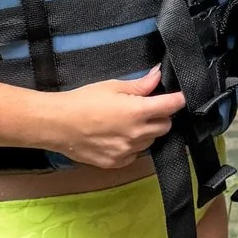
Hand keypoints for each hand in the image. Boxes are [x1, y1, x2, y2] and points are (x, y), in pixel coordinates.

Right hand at [48, 68, 187, 168]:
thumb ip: (140, 85)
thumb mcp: (112, 86)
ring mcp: (128, 151)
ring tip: (127, 122)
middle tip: (146, 108)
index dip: (178, 99)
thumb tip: (159, 75)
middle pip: (165, 126)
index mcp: (137, 112)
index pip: (171, 106)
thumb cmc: (83, 101)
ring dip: (147, 131)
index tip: (180, 97)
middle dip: (161, 116)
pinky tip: (118, 136)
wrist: (57, 125)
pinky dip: (133, 145)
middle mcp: (137, 134)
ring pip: (151, 141)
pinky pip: (136, 154)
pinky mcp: (118, 163)